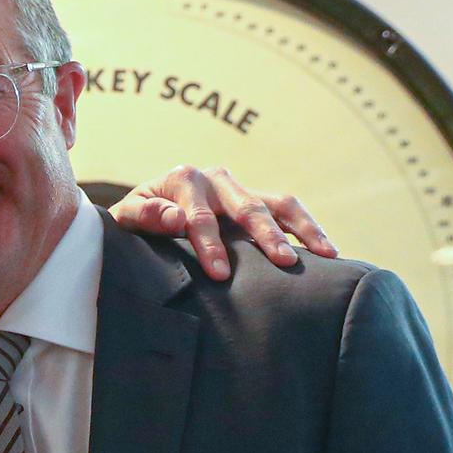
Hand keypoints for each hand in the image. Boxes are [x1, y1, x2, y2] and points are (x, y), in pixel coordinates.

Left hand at [109, 165, 337, 280]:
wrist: (146, 207)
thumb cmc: (136, 218)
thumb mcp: (126, 216)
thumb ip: (144, 215)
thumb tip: (175, 218)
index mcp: (183, 179)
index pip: (199, 217)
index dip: (209, 245)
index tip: (220, 273)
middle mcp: (216, 178)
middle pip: (245, 208)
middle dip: (265, 236)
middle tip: (283, 262)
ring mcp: (239, 188)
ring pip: (277, 204)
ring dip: (301, 228)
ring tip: (324, 254)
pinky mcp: (255, 199)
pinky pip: (286, 209)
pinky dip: (307, 227)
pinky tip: (326, 251)